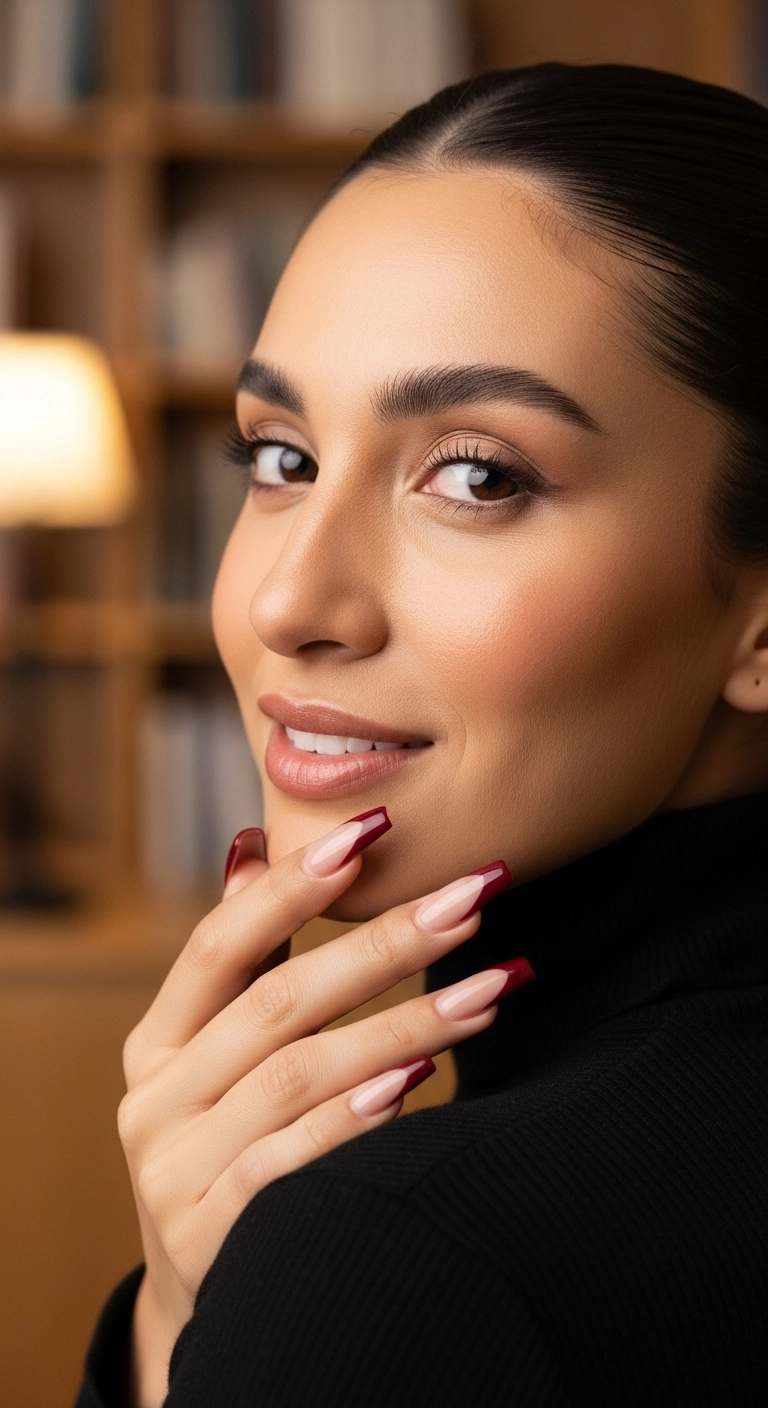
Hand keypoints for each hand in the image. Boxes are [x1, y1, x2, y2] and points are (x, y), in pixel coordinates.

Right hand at [119, 807, 529, 1406]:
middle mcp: (155, 1101)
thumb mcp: (216, 1060)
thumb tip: (252, 845)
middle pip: (278, 1003)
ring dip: (405, 1025)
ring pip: (300, 1076)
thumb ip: (240, 963)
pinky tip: (419, 1083)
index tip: (371, 833)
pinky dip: (356, 1119)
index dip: (290, 889)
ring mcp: (177, 1171)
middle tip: (473, 900)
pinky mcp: (211, 1236)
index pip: (219, 946)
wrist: (213, 1306)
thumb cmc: (231, 1149)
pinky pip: (291, 1163)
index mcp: (158, 1043)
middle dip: (385, 944)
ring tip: (491, 990)